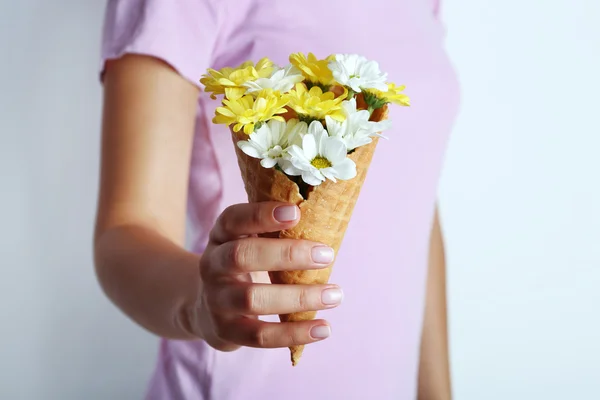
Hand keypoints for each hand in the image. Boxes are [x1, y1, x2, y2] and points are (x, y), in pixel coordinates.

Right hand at [194, 202, 342, 351]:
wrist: (206, 310)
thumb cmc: (244, 267)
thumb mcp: (248, 242)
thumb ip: (275, 232)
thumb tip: (329, 221)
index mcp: (221, 236)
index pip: (233, 219)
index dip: (261, 214)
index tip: (296, 211)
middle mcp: (212, 265)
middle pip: (241, 256)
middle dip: (287, 254)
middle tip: (327, 255)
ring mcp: (216, 300)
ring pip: (252, 299)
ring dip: (299, 297)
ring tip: (335, 295)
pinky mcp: (225, 331)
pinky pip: (260, 335)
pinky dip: (294, 333)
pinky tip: (324, 328)